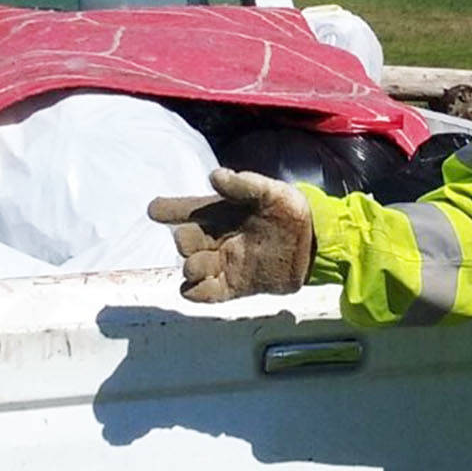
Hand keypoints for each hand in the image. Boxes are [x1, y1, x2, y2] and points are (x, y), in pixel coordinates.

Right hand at [147, 167, 313, 301]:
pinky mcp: (234, 286)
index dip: (168, 209)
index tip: (154, 210)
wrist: (316, 243)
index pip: (187, 210)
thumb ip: (243, 184)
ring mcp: (224, 263)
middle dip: (184, 241)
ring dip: (191, 267)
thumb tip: (213, 176)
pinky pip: (205, 294)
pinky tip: (198, 286)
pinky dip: (196, 293)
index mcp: (221, 212)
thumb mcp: (270, 191)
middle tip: (195, 238)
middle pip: (183, 242)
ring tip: (206, 262)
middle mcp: (217, 238)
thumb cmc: (291, 211)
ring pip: (190, 268)